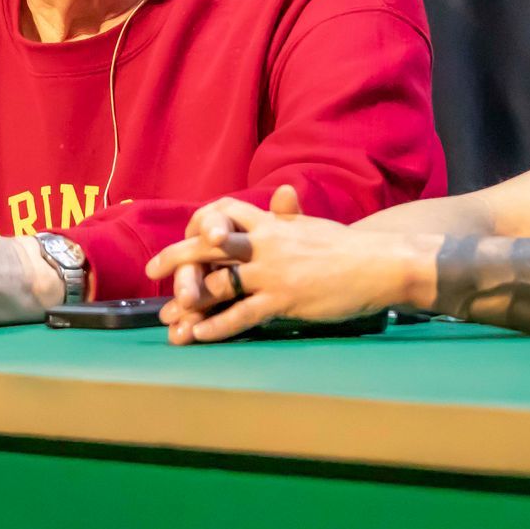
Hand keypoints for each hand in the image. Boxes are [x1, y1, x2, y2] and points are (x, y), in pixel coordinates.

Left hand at [145, 185, 415, 343]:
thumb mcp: (311, 225)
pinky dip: (217, 325)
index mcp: (271, 224)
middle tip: (150, 271)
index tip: (183, 234)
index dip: (200, 224)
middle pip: (209, 247)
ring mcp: (272, 273)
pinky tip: (199, 334)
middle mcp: (265, 245)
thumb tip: (282, 193)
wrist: (378, 264)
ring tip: (169, 319)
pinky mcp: (284, 299)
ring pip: (219, 284)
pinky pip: (242, 314)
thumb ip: (289, 215)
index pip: (224, 215)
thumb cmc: (346, 247)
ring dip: (190, 302)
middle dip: (177, 258)